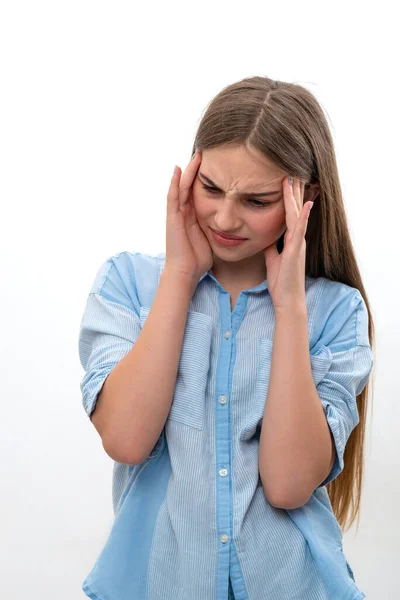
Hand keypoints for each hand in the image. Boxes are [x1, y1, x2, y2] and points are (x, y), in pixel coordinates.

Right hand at [165, 151, 213, 283]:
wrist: (186, 273)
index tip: (219, 164)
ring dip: (188, 171)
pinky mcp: (172, 218)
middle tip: (207, 152)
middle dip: (198, 169)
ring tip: (196, 155)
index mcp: (194, 216)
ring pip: (182, 187)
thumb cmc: (199, 260)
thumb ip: (222, 228)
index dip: (208, 178)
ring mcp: (177, 214)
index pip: (201, 191)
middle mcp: (184, 212)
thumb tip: (239, 225)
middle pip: (190, 185)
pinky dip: (175, 183)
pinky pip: (173, 197)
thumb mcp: (214, 239)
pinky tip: (178, 169)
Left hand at [263, 176, 313, 310]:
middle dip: (293, 190)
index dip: (288, 196)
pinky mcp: (296, 251)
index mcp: (290, 239)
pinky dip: (302, 216)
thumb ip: (271, 246)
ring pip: (297, 214)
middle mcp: (296, 238)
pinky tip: (306, 204)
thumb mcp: (272, 259)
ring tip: (295, 177)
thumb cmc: (281, 282)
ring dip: (296, 196)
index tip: (286, 179)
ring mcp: (298, 243)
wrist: (288, 299)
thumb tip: (265, 236)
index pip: (289, 213)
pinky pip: (299, 230)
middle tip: (292, 169)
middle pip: (295, 209)